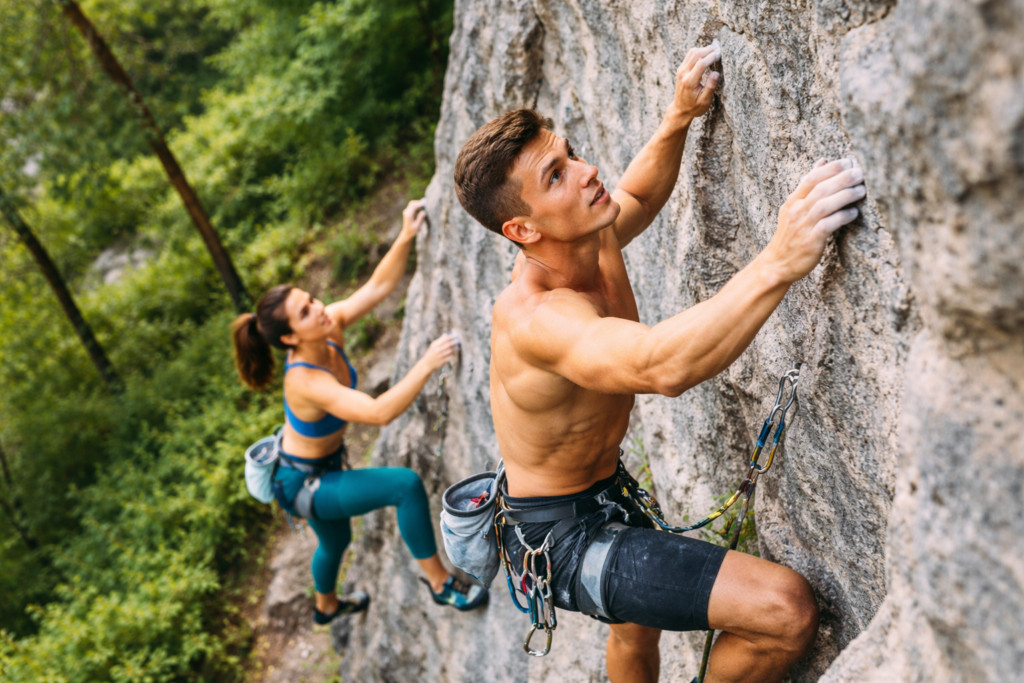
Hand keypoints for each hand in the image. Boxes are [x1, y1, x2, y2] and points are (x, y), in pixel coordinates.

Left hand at [401, 199, 426, 237]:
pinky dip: (417, 205)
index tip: (426, 203)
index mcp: (409, 215)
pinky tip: (421, 207)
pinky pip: (412, 206)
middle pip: (412, 204)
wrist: (407, 233)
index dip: (420, 204)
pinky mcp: (408, 212)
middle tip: (426, 203)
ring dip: (418, 203)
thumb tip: (424, 212)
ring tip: (425, 205)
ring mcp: (406, 212)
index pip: (413, 206)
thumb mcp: (417, 226)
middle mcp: (406, 212)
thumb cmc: (412, 231)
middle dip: (419, 202)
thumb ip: (420, 219)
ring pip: (412, 204)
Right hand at [422, 332, 459, 370]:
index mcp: (435, 345)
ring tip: (458, 347)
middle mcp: (438, 350)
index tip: (455, 335)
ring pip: (451, 350)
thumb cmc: (431, 354)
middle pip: (448, 344)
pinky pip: (451, 357)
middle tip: (459, 340)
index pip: (445, 339)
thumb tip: (445, 335)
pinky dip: (454, 355)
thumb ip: (439, 340)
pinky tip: (456, 354)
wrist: (427, 364)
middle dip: (455, 342)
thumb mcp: (433, 346)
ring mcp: (440, 355)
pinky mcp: (443, 361)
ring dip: (455, 348)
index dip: (451, 337)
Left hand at [666, 42, 721, 124]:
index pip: (701, 64)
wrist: (680, 109)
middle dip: (708, 50)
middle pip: (696, 54)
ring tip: (714, 50)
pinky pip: (689, 55)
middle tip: (719, 48)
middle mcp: (683, 74)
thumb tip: (716, 73)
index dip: (711, 57)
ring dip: (703, 49)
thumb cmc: (694, 107)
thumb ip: (710, 87)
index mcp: (689, 82)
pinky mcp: (681, 69)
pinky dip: (698, 52)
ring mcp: (681, 70)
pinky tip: (707, 53)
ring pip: (692, 52)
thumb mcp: (705, 101)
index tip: (720, 54)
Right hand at [765, 158, 865, 282]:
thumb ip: (808, 186)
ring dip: (846, 195)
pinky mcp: (811, 241)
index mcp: (792, 201)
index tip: (848, 162)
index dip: (830, 168)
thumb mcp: (794, 208)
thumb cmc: (790, 235)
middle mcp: (796, 211)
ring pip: (825, 205)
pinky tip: (854, 213)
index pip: (811, 178)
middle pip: (820, 189)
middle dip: (842, 179)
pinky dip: (843, 217)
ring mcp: (803, 226)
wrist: (778, 264)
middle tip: (859, 173)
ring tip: (861, 191)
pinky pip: (828, 225)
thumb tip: (821, 161)